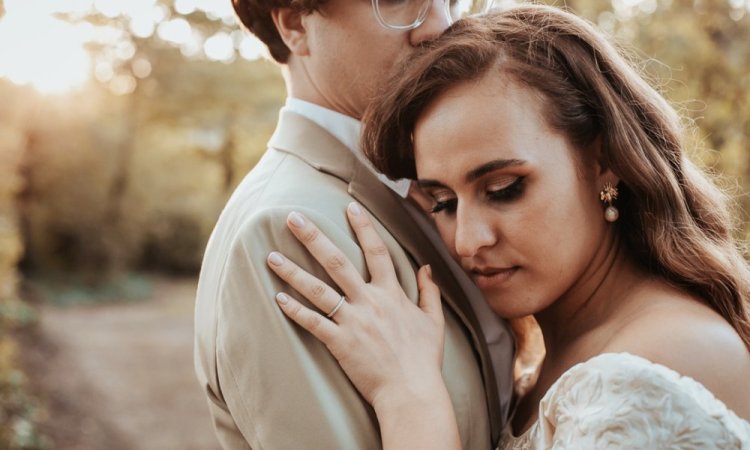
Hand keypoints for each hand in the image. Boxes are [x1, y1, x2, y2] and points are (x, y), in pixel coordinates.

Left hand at [266, 202, 445, 409]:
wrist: (412, 391)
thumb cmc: (424, 359)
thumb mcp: (434, 321)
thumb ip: (430, 291)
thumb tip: (426, 267)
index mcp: (392, 293)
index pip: (377, 251)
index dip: (364, 227)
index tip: (349, 207)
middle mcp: (370, 301)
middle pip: (338, 261)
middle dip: (313, 237)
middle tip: (292, 217)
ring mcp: (353, 321)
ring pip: (318, 290)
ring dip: (293, 272)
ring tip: (271, 257)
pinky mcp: (340, 342)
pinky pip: (313, 322)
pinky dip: (295, 310)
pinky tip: (278, 298)